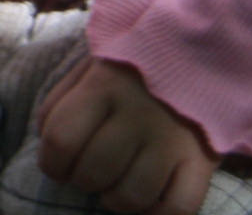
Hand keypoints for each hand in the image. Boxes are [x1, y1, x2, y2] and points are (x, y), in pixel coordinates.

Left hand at [36, 55, 216, 214]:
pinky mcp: (203, 160)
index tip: (56, 166)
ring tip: (117, 183)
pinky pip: (178, 209)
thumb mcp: (90, 68)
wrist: (199, 51)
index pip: (61, 140)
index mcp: (104, 85)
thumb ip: (61, 102)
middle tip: (90, 170)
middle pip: (93, 173)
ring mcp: (172, 140)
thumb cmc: (133, 65)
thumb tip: (48, 148)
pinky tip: (149, 201)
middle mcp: (138, 114)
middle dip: (82, 180)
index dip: (50, 164)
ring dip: (116, 200)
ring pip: (132, 197)